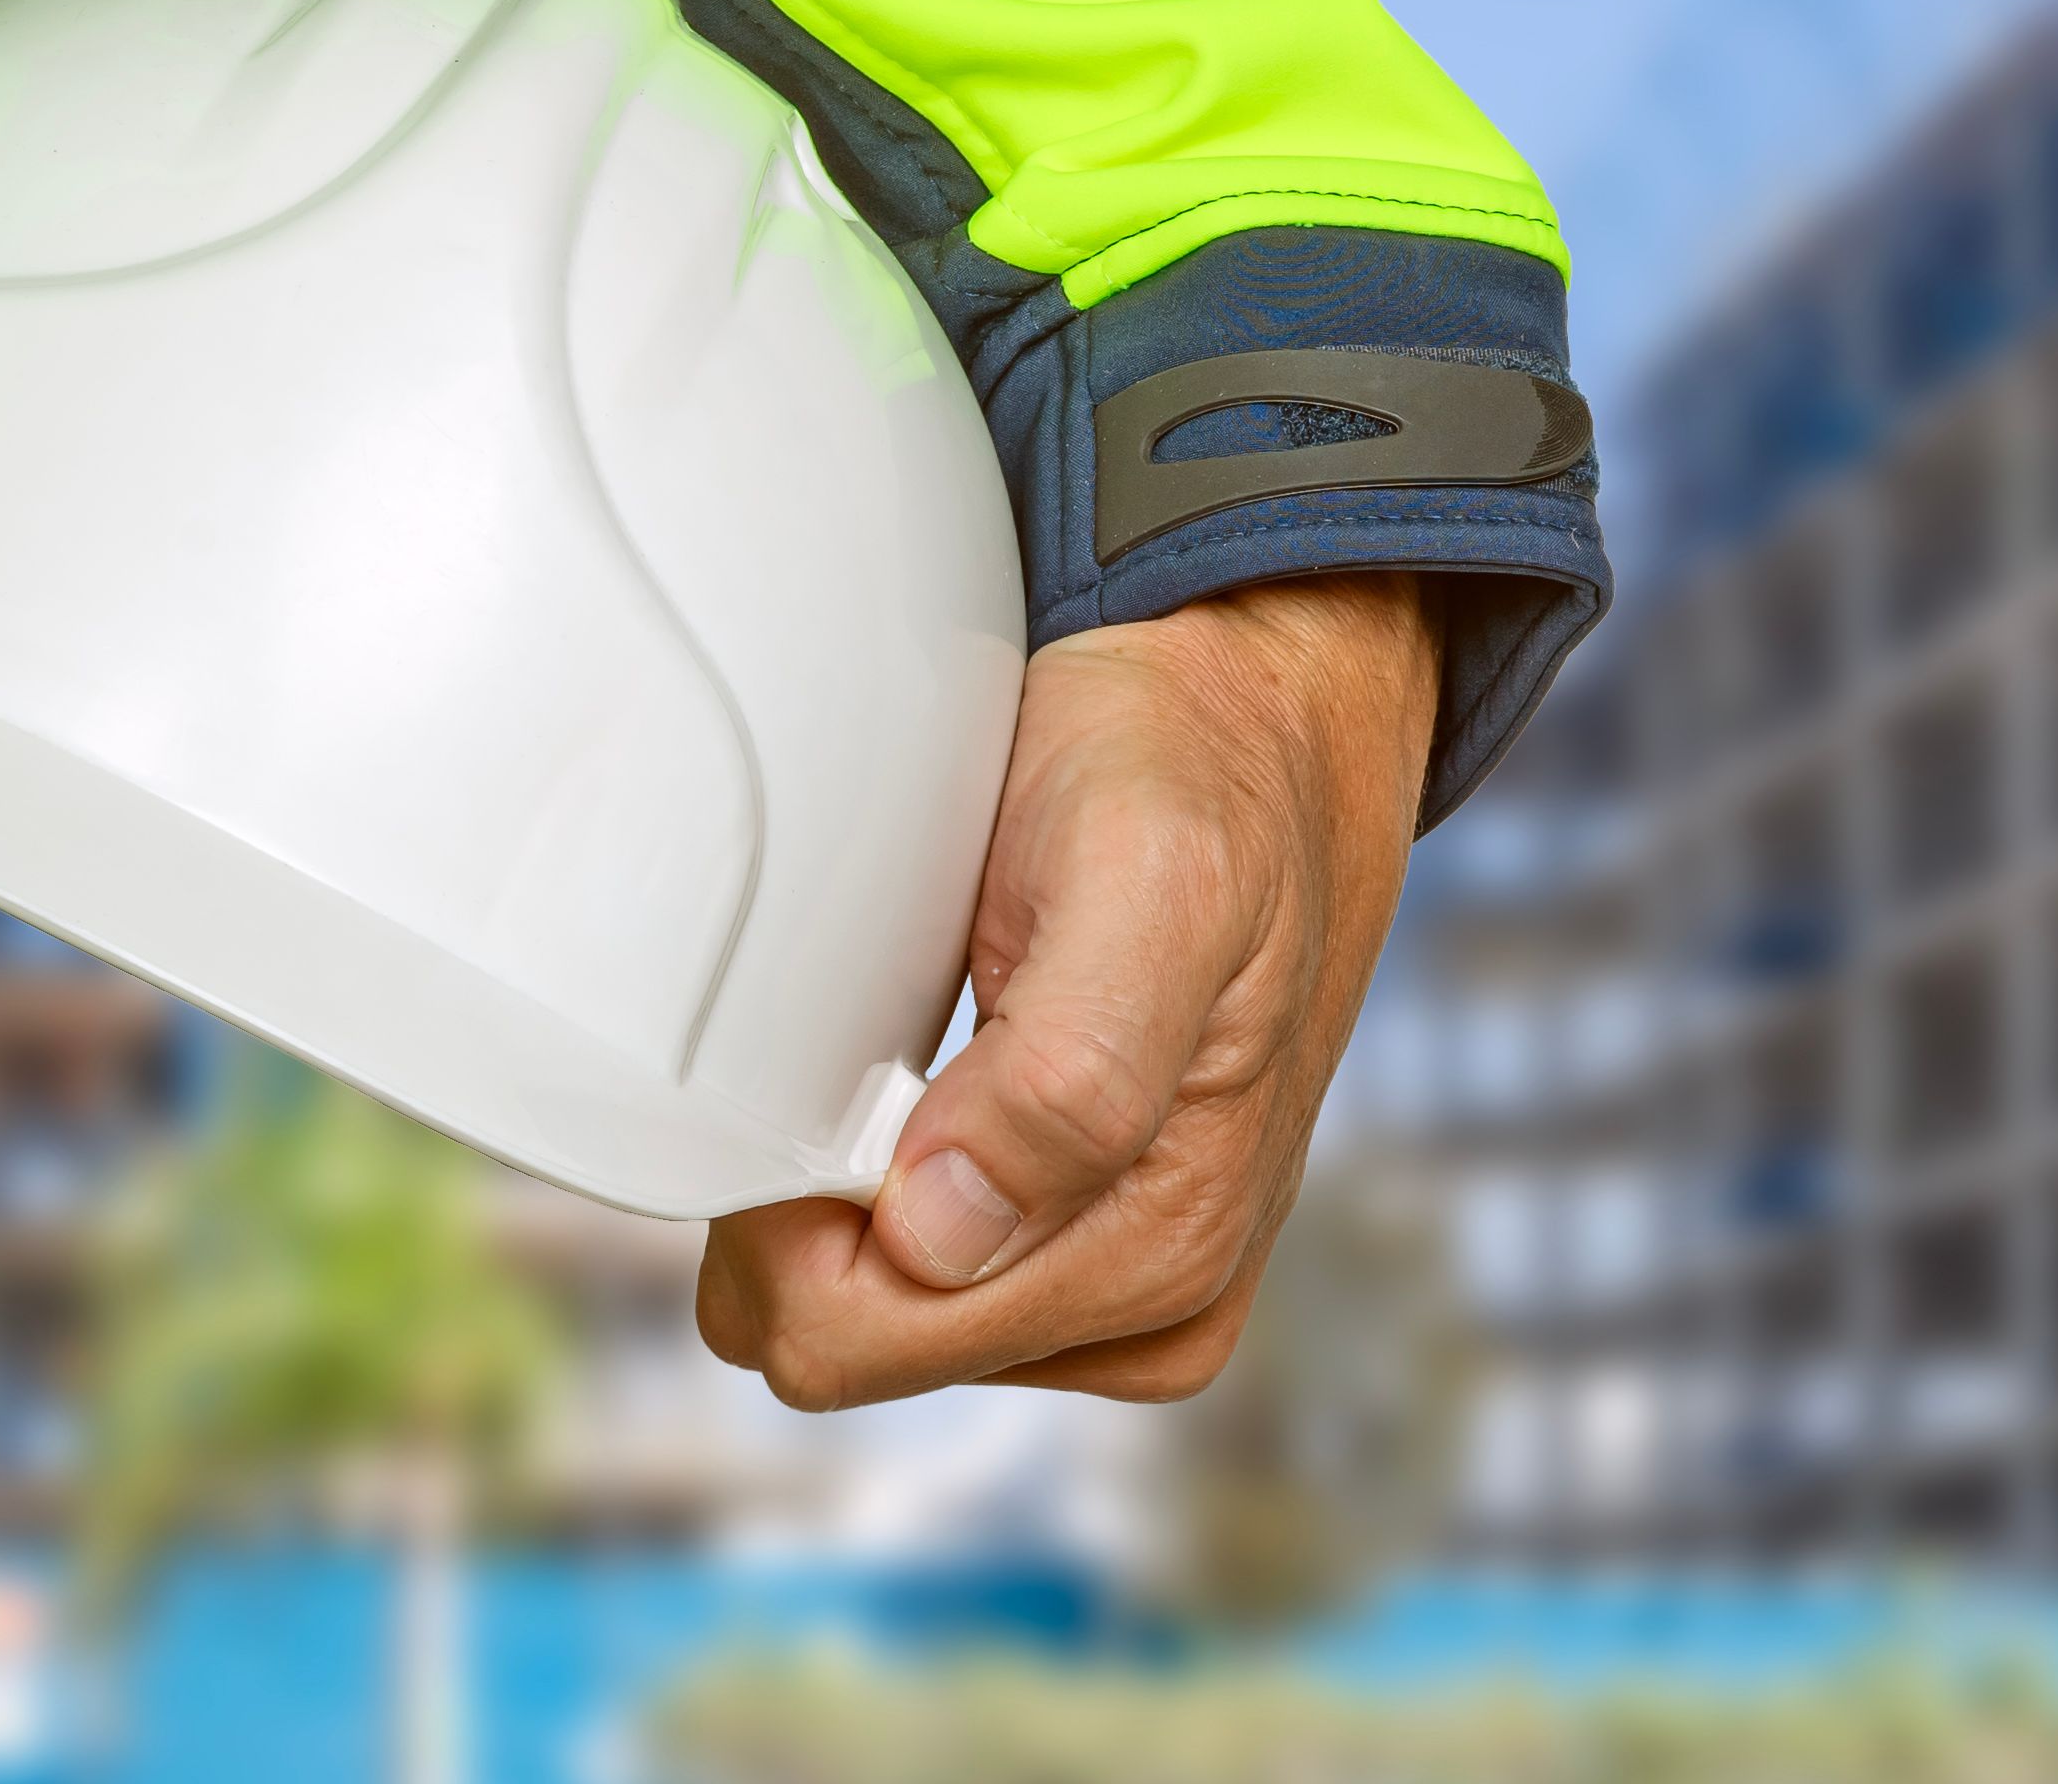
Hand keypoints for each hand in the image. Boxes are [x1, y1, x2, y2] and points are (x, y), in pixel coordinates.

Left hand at [694, 572, 1431, 1403]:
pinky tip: (918, 1079)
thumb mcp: (1147, 879)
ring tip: (905, 1045)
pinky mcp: (1093, 1236)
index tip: (818, 1073)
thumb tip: (942, 1237)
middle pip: (851, 1344)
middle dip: (806, 1214)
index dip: (786, 1215)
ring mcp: (1127, 1276)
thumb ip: (1067, 1076)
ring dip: (841, 1194)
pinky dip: (873, 1183)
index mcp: (1166, 1242)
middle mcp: (1158, 1296)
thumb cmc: (1202, 771)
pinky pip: (912, 1275)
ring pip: (867, 1318)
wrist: (1270, 712)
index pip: (856, 1337)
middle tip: (858, 1038)